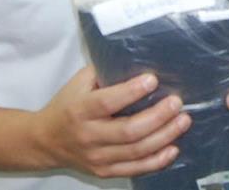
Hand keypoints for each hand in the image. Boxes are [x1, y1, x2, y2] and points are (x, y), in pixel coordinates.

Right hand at [34, 66, 190, 177]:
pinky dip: (156, 161)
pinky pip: (135, 170)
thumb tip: (138, 58)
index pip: (107, 102)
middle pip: (128, 131)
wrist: (45, 141)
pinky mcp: (104, 171)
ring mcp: (97, 157)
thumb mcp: (79, 82)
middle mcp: (88, 136)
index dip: (131, 92)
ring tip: (183, 121)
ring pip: (136, 152)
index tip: (153, 79)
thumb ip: (105, 71)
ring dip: (164, 136)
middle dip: (157, 116)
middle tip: (177, 102)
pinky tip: (173, 148)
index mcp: (80, 110)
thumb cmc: (68, 104)